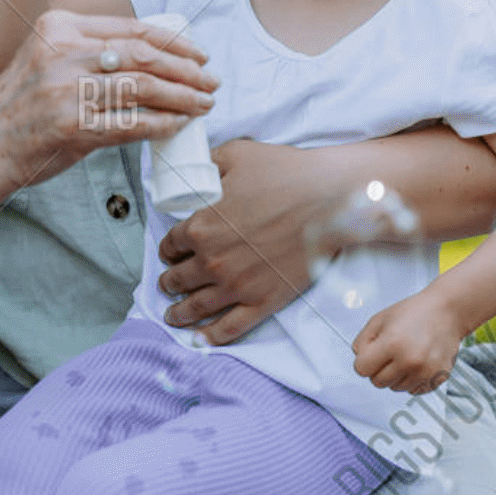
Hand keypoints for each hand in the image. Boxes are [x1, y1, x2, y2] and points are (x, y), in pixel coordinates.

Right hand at [0, 11, 215, 192]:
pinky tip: (178, 125)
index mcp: (60, 28)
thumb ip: (87, 49)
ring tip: (204, 104)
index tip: (198, 54)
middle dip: (186, 69)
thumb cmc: (19, 102)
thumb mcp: (45, 56)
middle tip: (211, 81)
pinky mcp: (73, 127)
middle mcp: (64, 54)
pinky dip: (161, 124)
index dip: (174, 41)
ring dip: (182, 97)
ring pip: (143, 88)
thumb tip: (151, 55)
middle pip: (144, 55)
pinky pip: (131, 124)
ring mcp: (68, 91)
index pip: (131, 28)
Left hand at [154, 139, 338, 343]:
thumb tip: (194, 165)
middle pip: (179, 279)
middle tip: (167, 285)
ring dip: (180, 313)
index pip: (171, 244)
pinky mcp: (263, 302)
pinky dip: (211, 337)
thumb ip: (208, 162)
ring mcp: (237, 286)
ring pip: (197, 307)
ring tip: (173, 316)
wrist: (328, 201)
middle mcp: (212, 261)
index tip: (169, 253)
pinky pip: (230, 328)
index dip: (167, 249)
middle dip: (169, 282)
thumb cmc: (285, 174)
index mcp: (201, 226)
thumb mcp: (237, 154)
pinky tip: (200, 340)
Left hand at [352, 293, 467, 394]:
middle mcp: (409, 361)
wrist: (447, 312)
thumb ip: (362, 340)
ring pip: (395, 388)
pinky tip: (417, 362)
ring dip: (395, 375)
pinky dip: (411, 380)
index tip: (372, 352)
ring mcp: (425, 372)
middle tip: (389, 352)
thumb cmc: (414, 312)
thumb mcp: (380, 318)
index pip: (362, 369)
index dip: (364, 360)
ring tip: (405, 354)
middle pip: (377, 382)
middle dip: (378, 369)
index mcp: (392, 343)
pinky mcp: (437, 379)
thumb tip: (358, 359)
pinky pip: (413, 390)